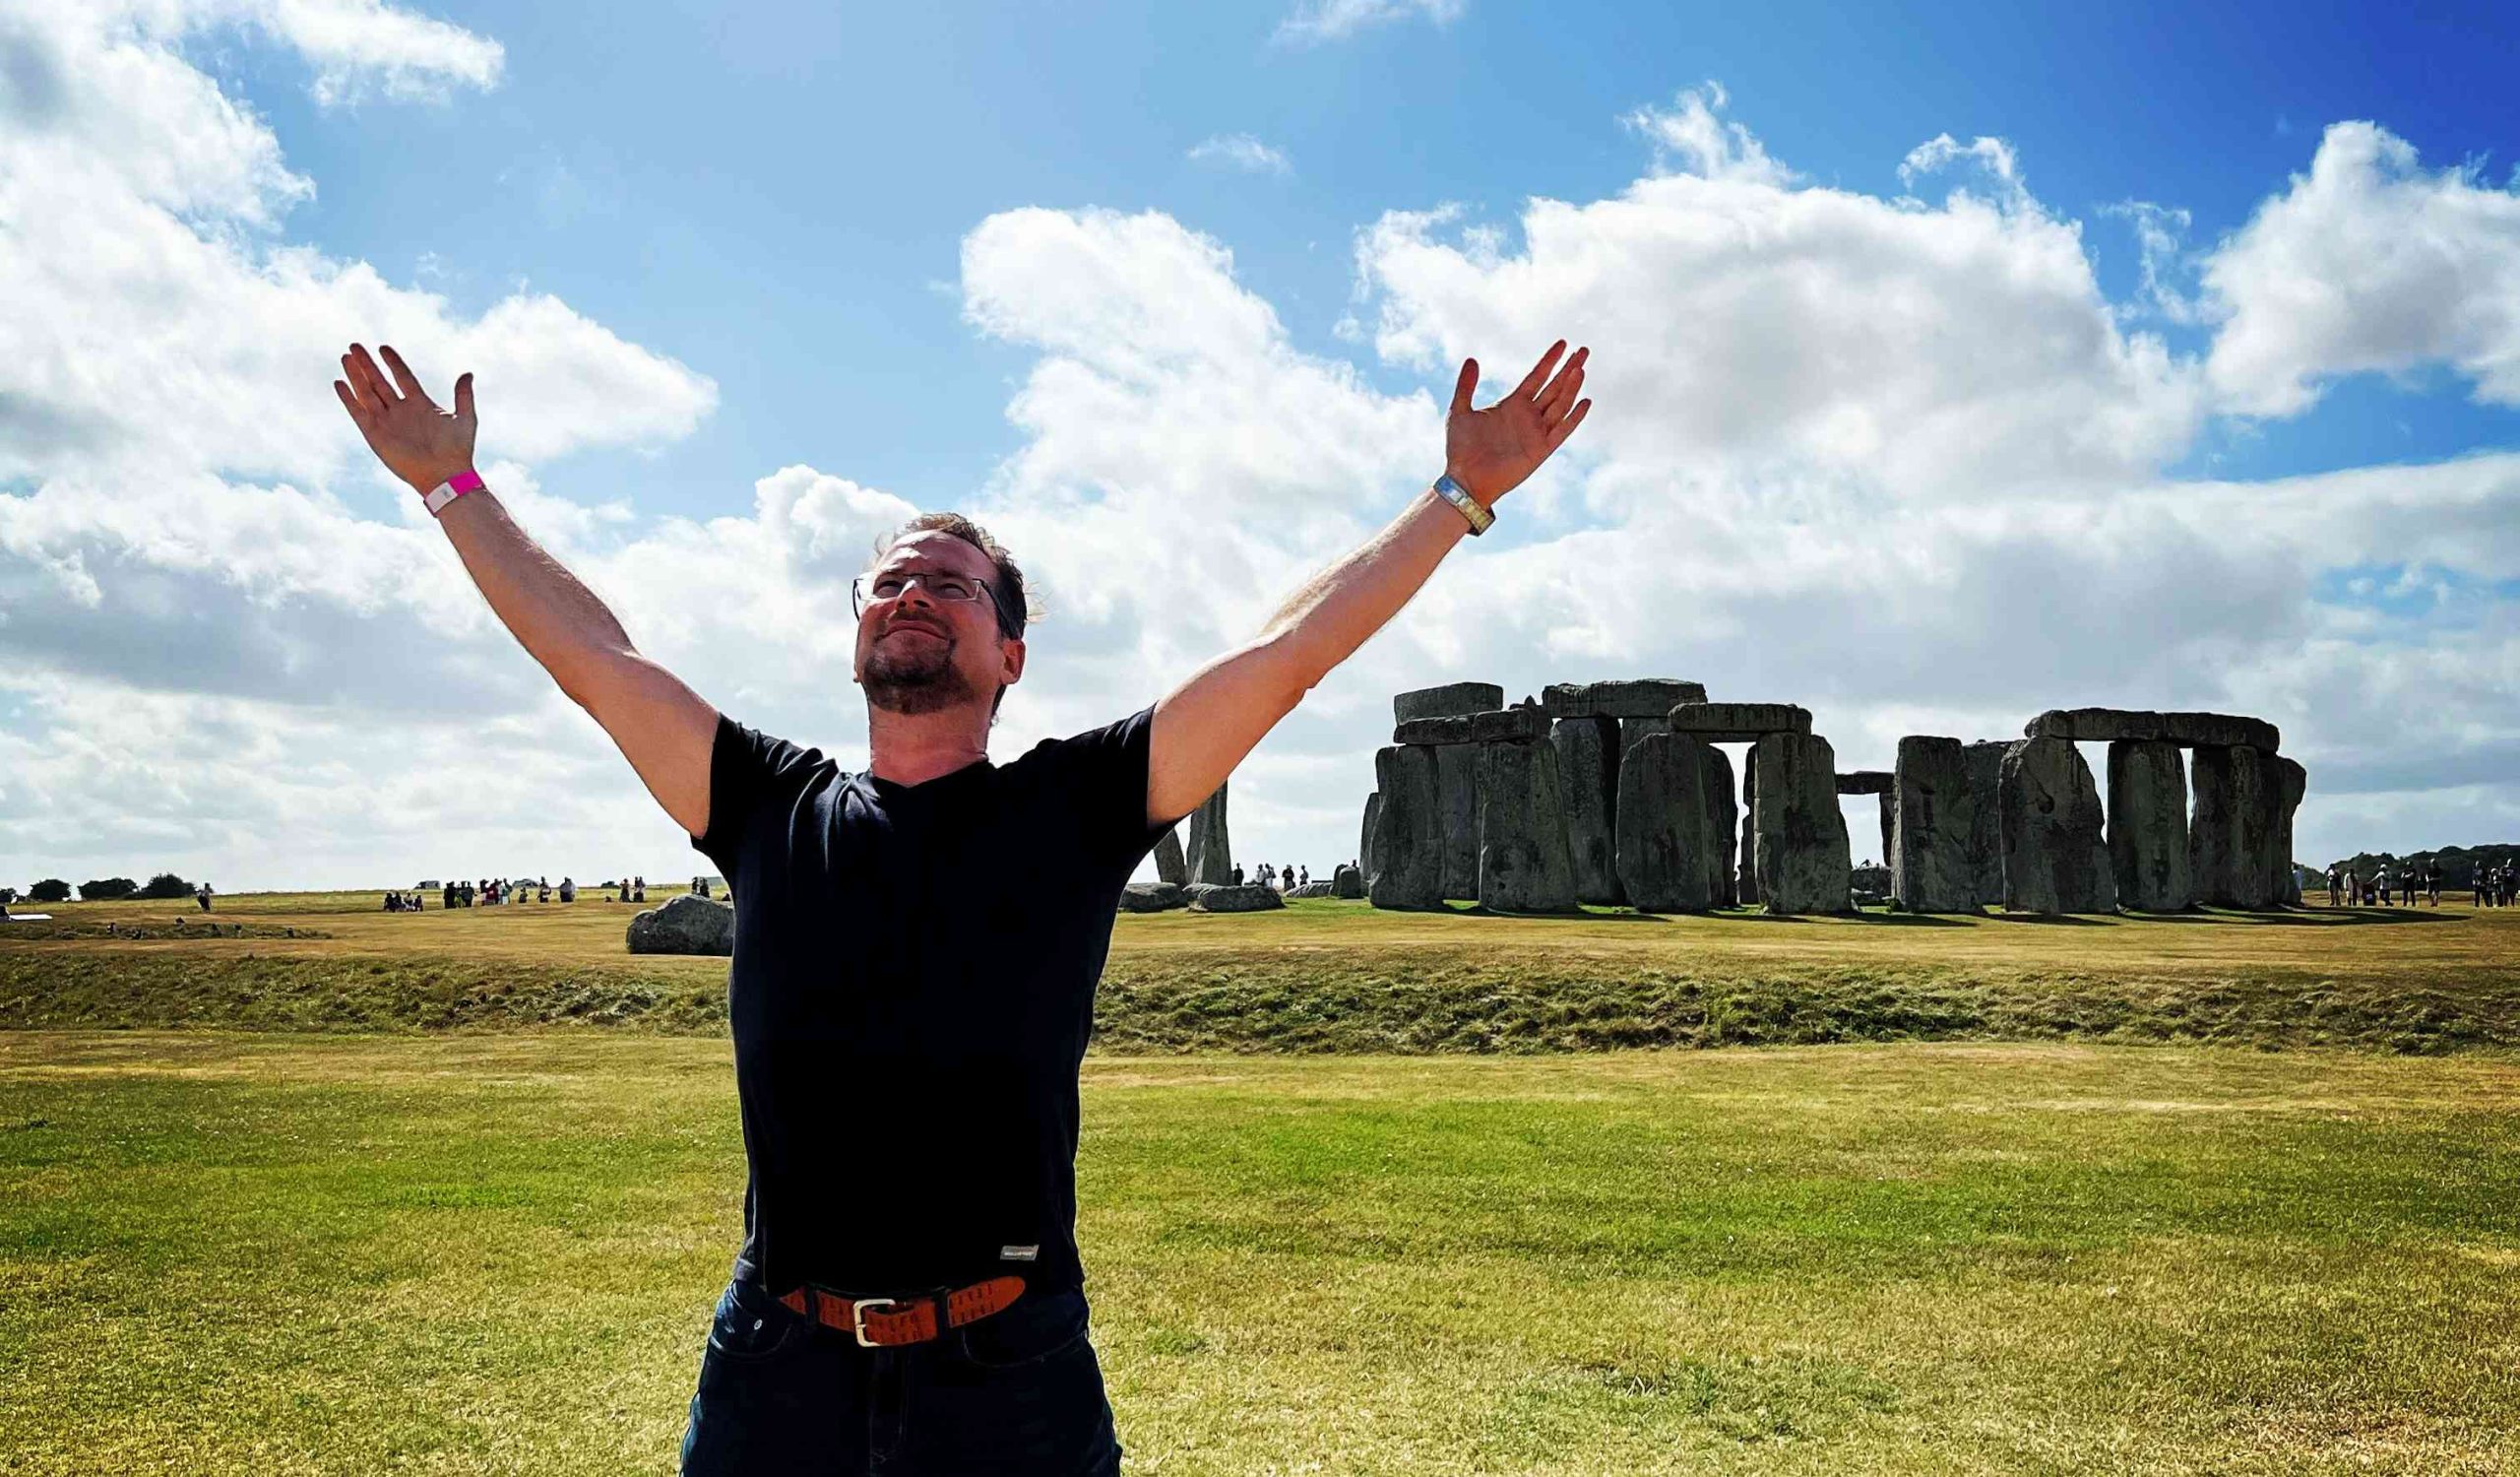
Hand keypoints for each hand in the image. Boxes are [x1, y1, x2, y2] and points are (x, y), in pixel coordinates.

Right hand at [333, 343, 477, 494]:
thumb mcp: (465, 418)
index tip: (383, 348)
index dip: (393, 363)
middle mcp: (401, 412)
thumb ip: (463, 395)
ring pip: (367, 393)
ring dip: (355, 376)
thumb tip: (468, 374)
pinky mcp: (375, 435)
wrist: (445, 475)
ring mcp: (387, 422)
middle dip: (367, 365)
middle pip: (380, 382)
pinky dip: (349, 399)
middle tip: (354, 346)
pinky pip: (358, 413)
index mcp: (421, 405)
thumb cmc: (458, 450)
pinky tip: (339, 383)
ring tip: (346, 357)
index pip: (403, 377)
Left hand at [1443, 339, 1591, 504]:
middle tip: (1583, 350)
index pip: (1537, 377)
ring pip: (1560, 405)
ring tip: (1580, 368)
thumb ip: (1466, 386)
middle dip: (1569, 369)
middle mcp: (1528, 416)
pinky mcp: (1540, 450)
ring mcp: (1536, 432)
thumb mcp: (1459, 411)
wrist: (1465, 480)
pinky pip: (1562, 431)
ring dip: (1571, 387)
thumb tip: (1472, 359)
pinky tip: (1585, 401)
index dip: (1550, 360)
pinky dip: (1574, 417)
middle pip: (1555, 387)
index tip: (1563, 343)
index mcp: (1513, 405)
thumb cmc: (1461, 450)